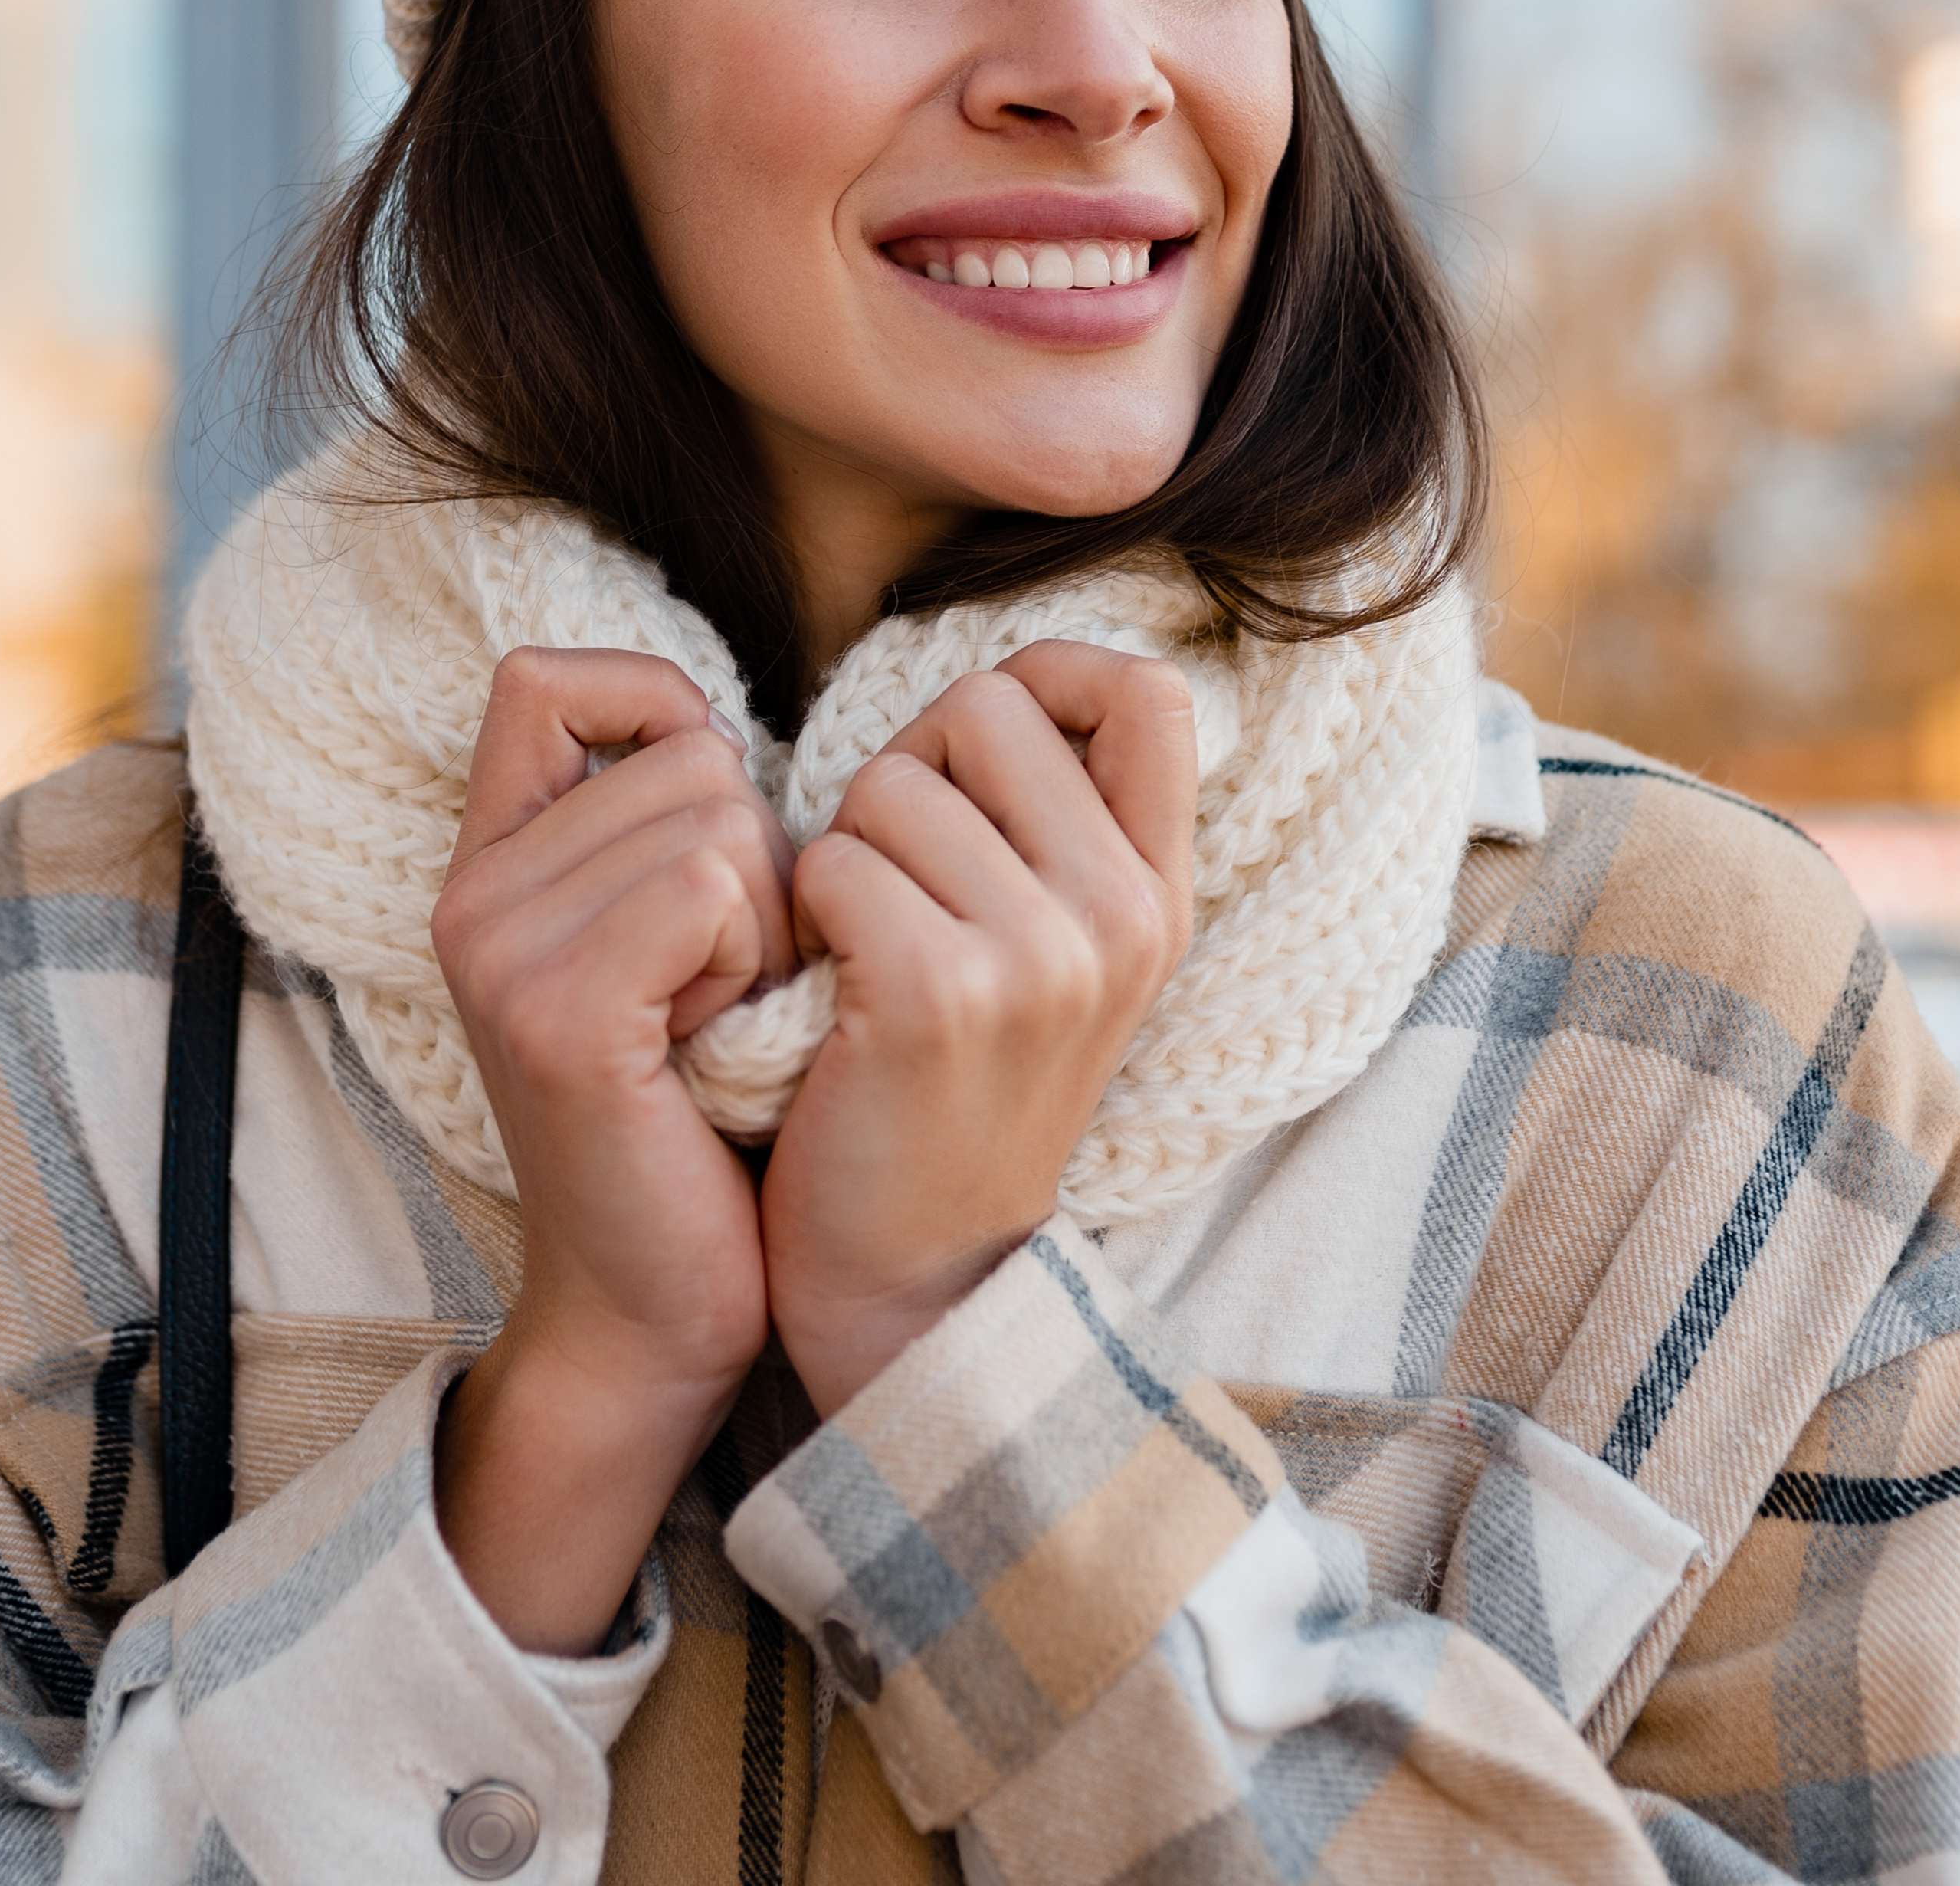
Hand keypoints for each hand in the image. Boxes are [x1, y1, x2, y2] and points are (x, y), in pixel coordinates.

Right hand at [429, 648, 794, 1650]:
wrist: (658, 1308)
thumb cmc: (699, 1115)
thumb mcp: (665, 944)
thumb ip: (658, 830)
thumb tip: (716, 724)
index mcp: (487, 868)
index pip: (542, 679)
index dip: (648, 701)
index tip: (708, 801)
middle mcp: (472, 897)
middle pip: (686, 753)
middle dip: (756, 859)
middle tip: (721, 987)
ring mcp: (502, 954)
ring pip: (718, 818)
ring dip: (767, 921)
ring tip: (721, 1022)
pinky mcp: (558, 1017)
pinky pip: (711, 889)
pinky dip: (753, 960)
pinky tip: (718, 1045)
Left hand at [763, 644, 1194, 1416]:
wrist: (915, 1283)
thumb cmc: (948, 1089)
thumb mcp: (1053, 955)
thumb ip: (1051, 823)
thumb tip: (1011, 680)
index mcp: (1157, 894)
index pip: (1149, 690)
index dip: (1047, 676)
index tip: (975, 749)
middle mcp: (1122, 915)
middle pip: (989, 706)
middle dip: (911, 768)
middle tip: (894, 880)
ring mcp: (1042, 957)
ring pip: (892, 781)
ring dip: (843, 850)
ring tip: (861, 951)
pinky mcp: (941, 996)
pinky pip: (834, 860)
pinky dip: (802, 914)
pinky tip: (825, 991)